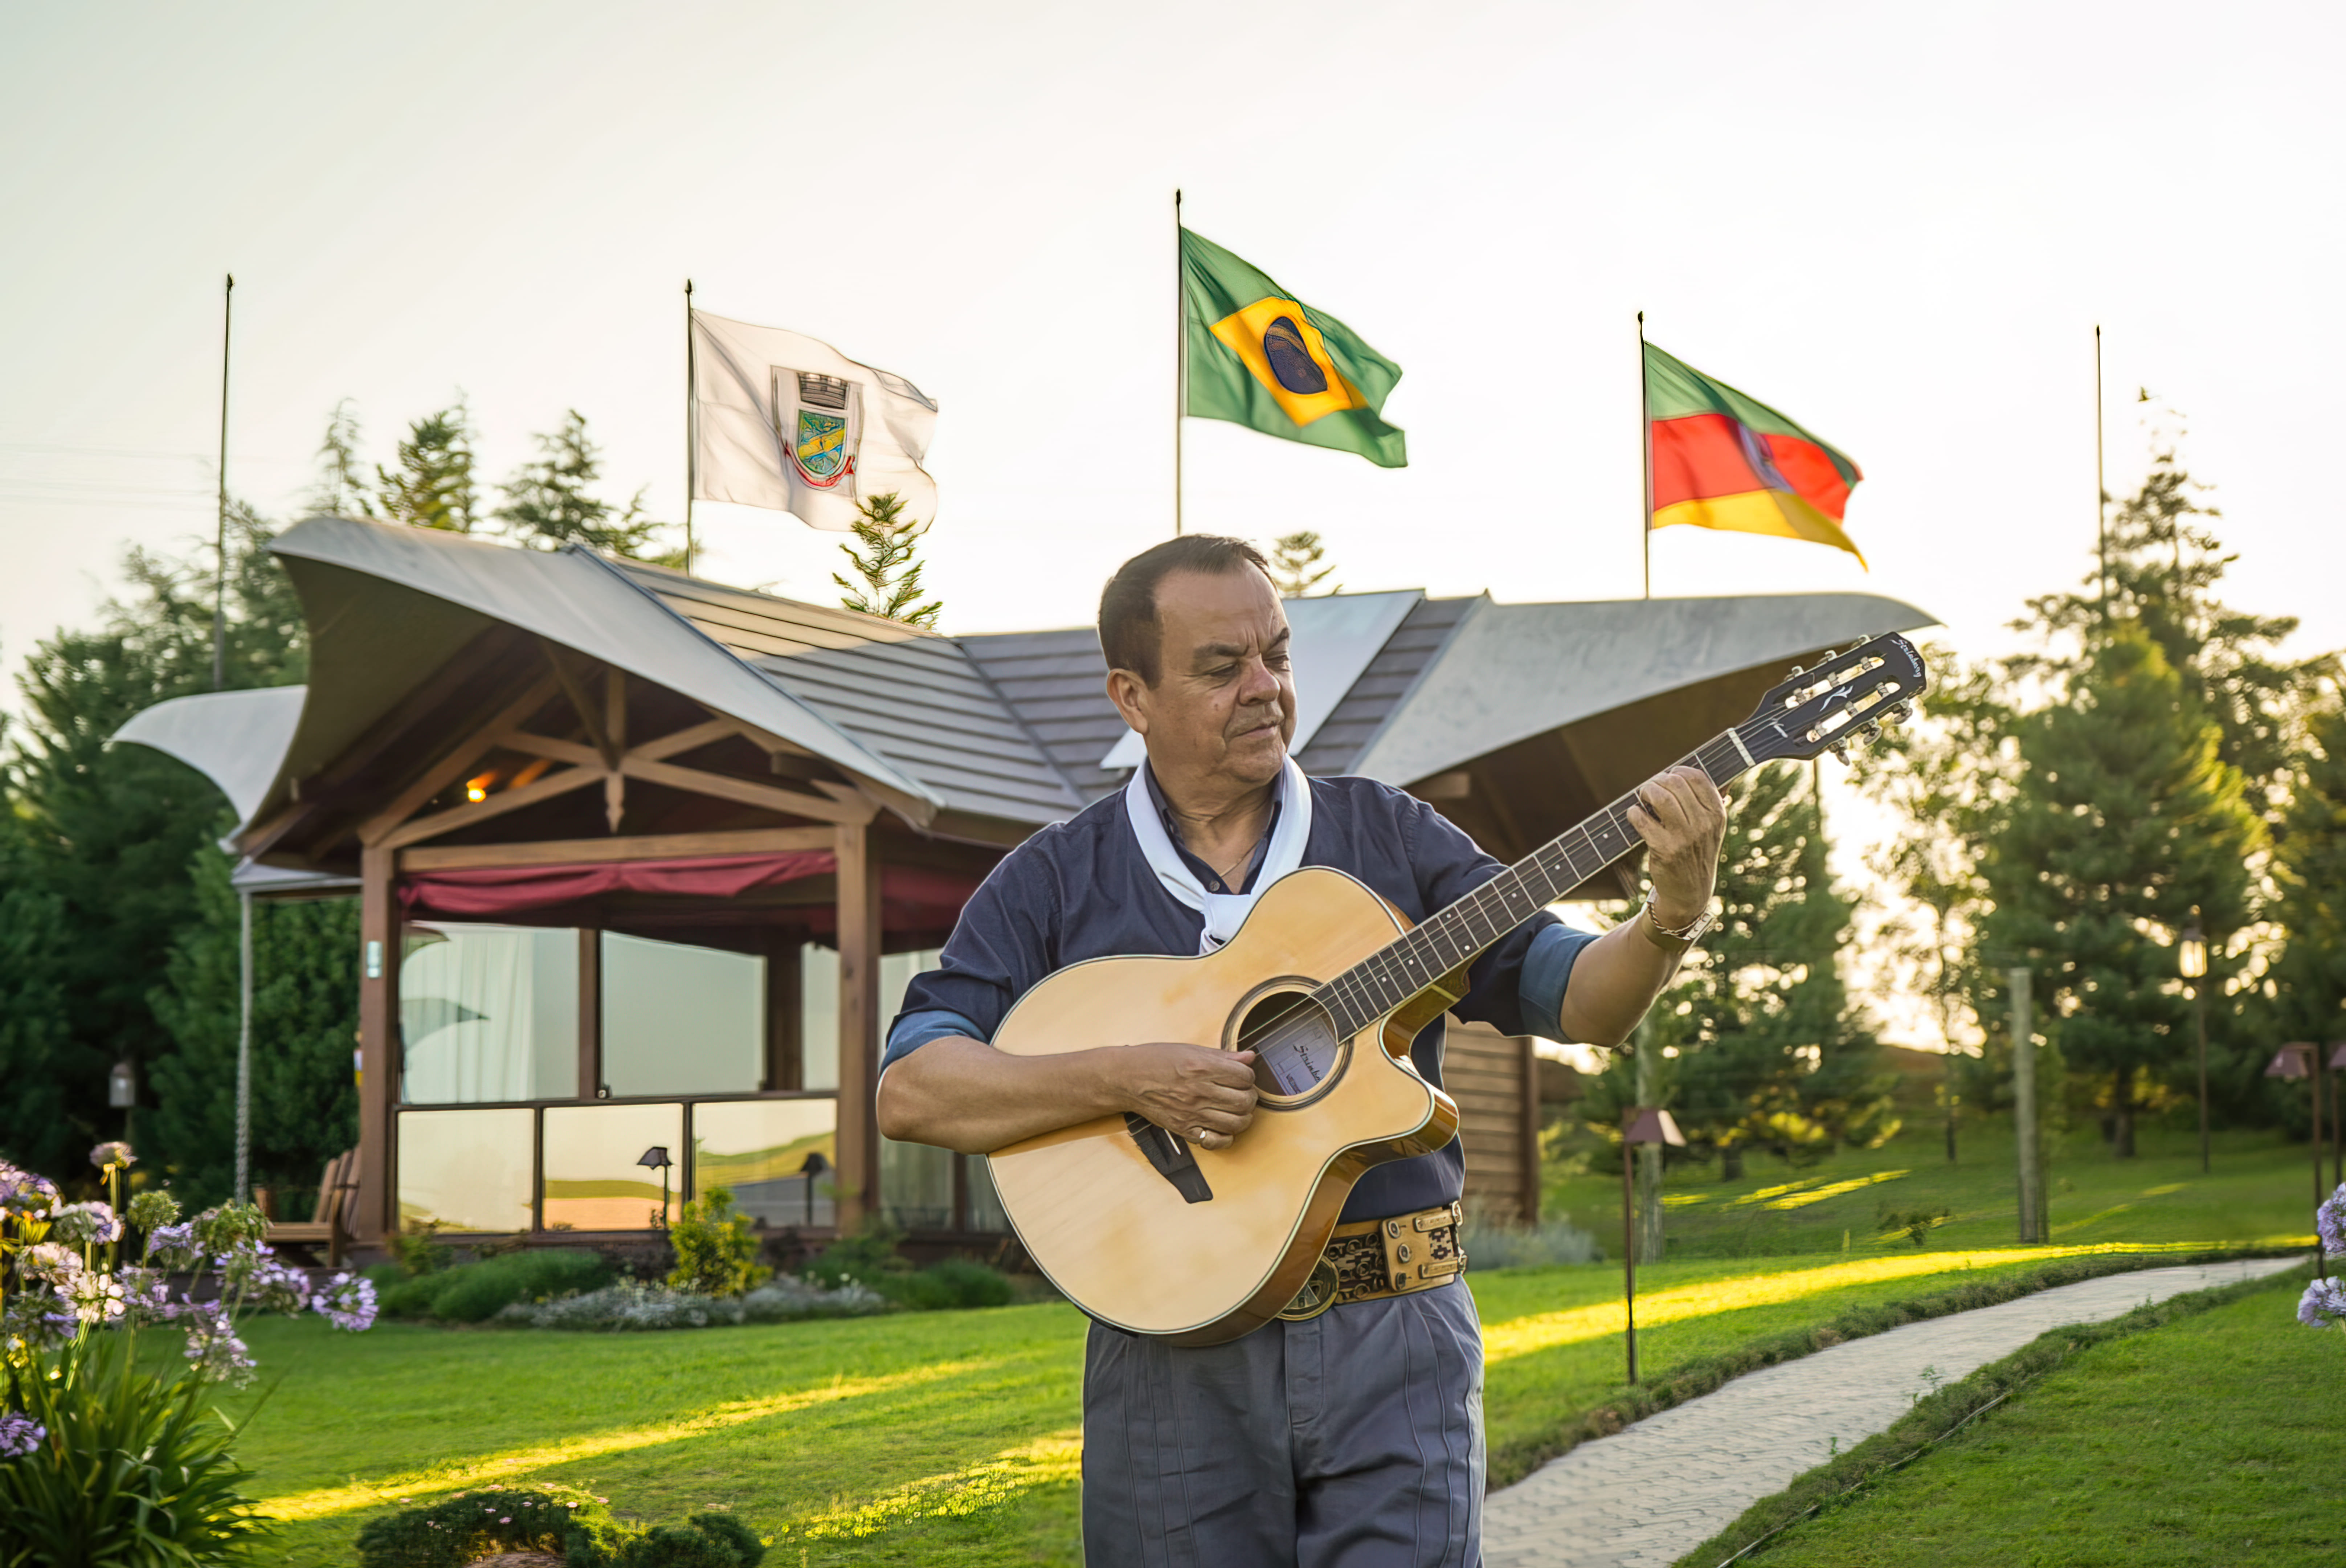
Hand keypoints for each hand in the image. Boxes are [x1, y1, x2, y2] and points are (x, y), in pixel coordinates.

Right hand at [1119, 1043, 1259, 1151]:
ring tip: (1235, 1109)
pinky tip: (1222, 1125)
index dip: (1248, 1075)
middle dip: (1249, 1096)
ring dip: (1243, 1116)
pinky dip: (1226, 1136)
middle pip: (1245, 1101)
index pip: (1245, 1076)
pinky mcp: (1185, 1129)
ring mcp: (1192, 1113)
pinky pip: (1217, 1141)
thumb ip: (1222, 1055)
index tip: (1241, 1075)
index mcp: (1201, 1067)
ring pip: (1237, 1123)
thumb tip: (1249, 1057)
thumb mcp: (1190, 1049)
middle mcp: (1199, 1092)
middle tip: (1242, 1092)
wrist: (1127, 1079)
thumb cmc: (1155, 1060)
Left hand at [1626, 764, 1726, 927]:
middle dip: (1657, 781)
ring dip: (1646, 792)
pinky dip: (1634, 813)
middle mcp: (1704, 825)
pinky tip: (1634, 815)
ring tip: (1642, 797)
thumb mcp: (1712, 829)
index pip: (1698, 778)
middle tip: (1649, 788)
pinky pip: (1644, 821)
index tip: (1668, 776)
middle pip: (1676, 784)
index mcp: (1717, 815)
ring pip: (1662, 799)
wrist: (1690, 893)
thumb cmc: (1696, 854)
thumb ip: (1710, 803)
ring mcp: (1685, 838)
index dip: (1678, 771)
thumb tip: (1710, 775)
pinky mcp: (1666, 850)